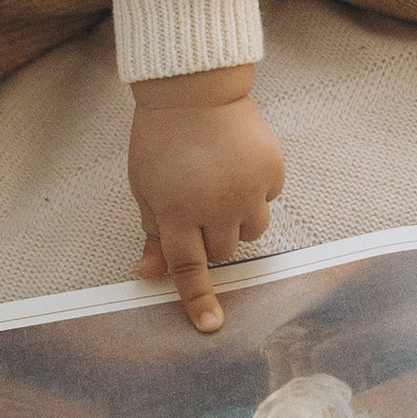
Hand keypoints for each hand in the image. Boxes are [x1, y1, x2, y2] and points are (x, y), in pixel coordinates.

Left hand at [127, 65, 284, 331]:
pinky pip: (268, 200)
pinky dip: (255, 191)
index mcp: (176, 210)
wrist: (194, 91)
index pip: (187, 266)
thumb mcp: (145, 188)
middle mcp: (215, 205)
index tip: (210, 326)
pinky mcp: (272, 170)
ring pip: (252, 233)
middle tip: (198, 204)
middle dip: (211, 238)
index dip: (197, 299)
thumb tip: (148, 274)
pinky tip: (237, 165)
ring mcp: (247, 188)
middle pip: (223, 252)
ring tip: (221, 186)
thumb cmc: (160, 140)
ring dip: (237, 220)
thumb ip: (153, 233)